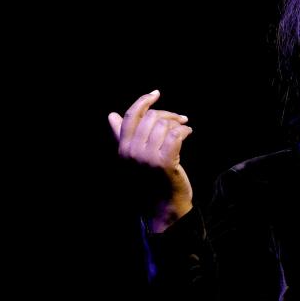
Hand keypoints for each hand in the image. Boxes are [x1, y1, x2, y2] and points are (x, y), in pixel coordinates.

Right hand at [108, 90, 193, 231]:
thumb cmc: (150, 180)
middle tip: (180, 119)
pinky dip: (184, 131)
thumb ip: (123, 136)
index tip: (155, 94)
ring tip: (184, 128)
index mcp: (122, 148)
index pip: (130, 116)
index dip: (143, 101)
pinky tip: (188, 133)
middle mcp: (132, 152)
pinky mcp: (165, 162)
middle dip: (167, 115)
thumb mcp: (133, 157)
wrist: (163, 207)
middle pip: (151, 118)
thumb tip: (111, 115)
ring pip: (164, 126)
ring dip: (178, 123)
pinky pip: (175, 135)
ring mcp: (147, 158)